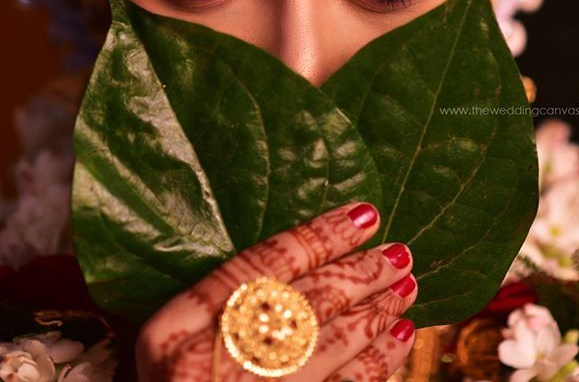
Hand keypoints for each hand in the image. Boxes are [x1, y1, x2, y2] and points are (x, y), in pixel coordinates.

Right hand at [135, 202, 417, 380]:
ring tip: (406, 284)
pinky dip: (378, 362)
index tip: (364, 214)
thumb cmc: (179, 380)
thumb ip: (217, 299)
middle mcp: (212, 362)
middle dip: (360, 273)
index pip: (262, 264)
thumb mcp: (170, 343)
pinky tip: (401, 337)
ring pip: (331, 343)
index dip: (321, 235)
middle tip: (399, 252)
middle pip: (304, 301)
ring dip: (377, 311)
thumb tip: (305, 257)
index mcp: (173, 330)